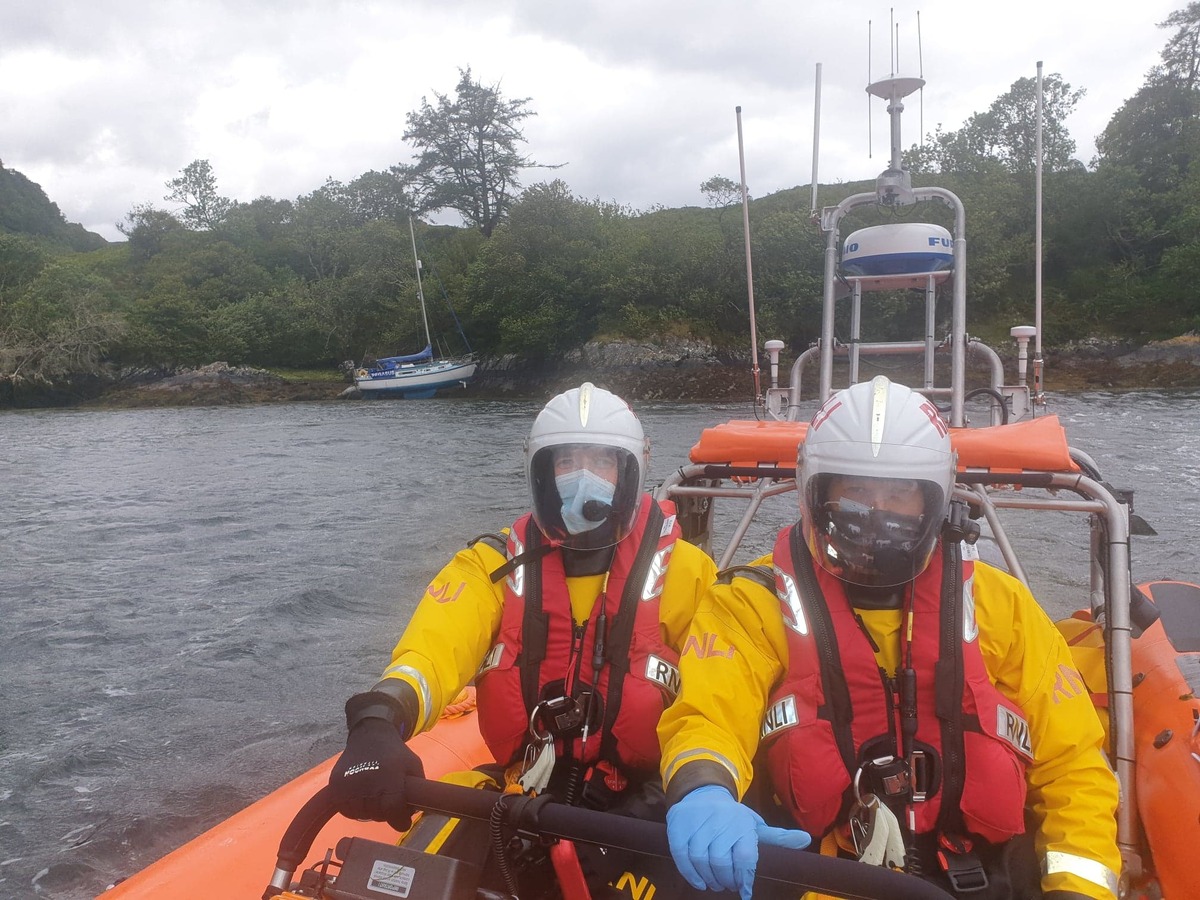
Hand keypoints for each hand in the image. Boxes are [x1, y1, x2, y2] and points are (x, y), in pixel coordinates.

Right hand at [328, 717, 424, 830]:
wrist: (369, 736)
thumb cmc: (395, 753)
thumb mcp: (414, 766)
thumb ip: (418, 790)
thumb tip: (415, 812)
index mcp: (389, 780)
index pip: (393, 812)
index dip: (400, 821)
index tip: (403, 822)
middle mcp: (367, 784)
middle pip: (377, 815)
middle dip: (387, 813)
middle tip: (389, 802)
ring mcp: (348, 786)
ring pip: (361, 815)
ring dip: (370, 811)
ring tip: (375, 797)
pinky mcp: (335, 786)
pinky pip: (346, 810)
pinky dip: (354, 808)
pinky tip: (362, 797)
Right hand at [666, 784, 810, 899]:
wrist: (702, 794)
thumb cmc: (732, 819)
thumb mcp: (755, 826)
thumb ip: (777, 838)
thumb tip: (806, 839)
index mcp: (742, 823)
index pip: (745, 857)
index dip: (745, 878)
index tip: (744, 890)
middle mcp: (720, 819)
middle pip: (720, 860)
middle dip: (725, 880)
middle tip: (727, 886)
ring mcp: (697, 820)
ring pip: (700, 858)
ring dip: (707, 878)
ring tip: (714, 883)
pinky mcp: (679, 824)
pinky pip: (681, 854)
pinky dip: (690, 873)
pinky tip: (699, 882)